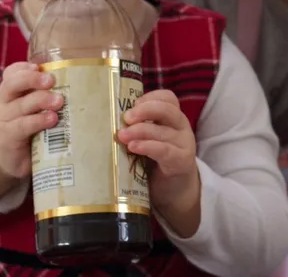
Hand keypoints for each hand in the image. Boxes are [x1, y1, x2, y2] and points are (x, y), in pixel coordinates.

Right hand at [0, 62, 62, 198]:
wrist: (10, 161)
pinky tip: (51, 119)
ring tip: (59, 101)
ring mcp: (4, 120)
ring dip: (41, 100)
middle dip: (32, 79)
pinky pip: (22, 126)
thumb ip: (48, 97)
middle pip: (12, 84)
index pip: (12, 73)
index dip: (24, 68)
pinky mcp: (8, 138)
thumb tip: (83, 85)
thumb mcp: (33, 111)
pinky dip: (38, 121)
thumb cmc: (28, 130)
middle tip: (51, 81)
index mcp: (11, 92)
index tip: (38, 67)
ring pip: (20, 105)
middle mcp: (4, 103)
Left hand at [117, 90, 200, 236]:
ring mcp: (184, 144)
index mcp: (173, 118)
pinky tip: (134, 147)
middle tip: (126, 118)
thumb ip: (136, 130)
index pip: (167, 98)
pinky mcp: (182, 162)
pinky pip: (164, 150)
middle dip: (145, 110)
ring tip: (122, 136)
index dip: (150, 97)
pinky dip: (148, 147)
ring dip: (140, 131)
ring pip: (163, 131)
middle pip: (167, 109)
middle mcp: (181, 127)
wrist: (175, 190)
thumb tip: (104, 120)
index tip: (133, 103)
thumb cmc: (156, 161)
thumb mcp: (148, 141)